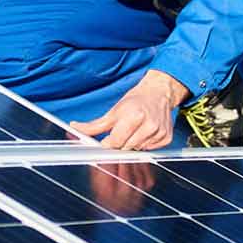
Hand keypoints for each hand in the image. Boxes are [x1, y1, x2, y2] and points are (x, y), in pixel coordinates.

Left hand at [70, 70, 190, 149]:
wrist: (158, 92)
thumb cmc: (136, 100)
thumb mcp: (114, 110)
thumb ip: (95, 125)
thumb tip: (76, 128)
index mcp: (134, 116)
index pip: (115, 142)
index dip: (109, 142)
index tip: (107, 140)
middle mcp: (149, 124)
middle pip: (126, 148)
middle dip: (121, 143)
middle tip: (123, 130)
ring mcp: (159, 132)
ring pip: (137, 150)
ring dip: (133, 143)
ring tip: (135, 129)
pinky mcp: (166, 138)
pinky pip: (150, 150)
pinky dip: (145, 144)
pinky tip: (145, 132)